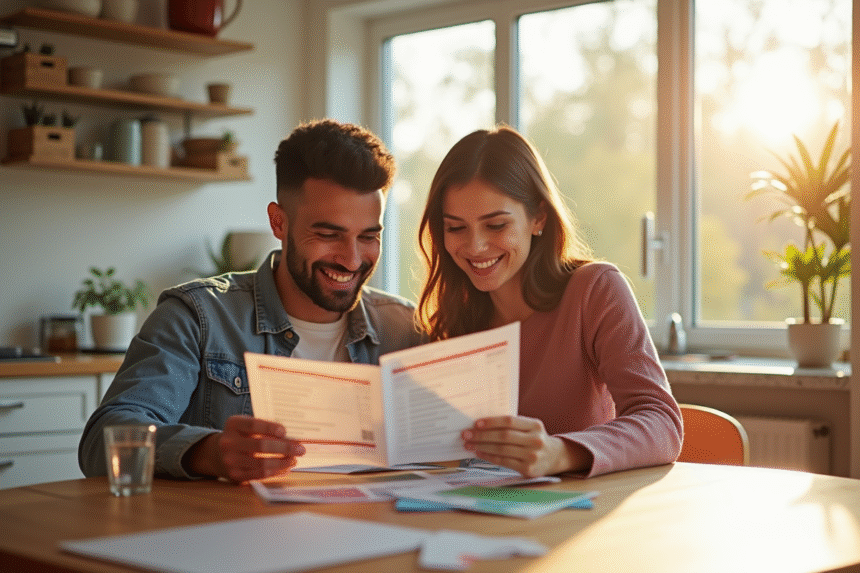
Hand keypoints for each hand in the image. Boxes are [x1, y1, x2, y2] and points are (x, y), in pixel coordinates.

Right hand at [186, 415, 305, 481]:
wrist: (216, 454)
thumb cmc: (239, 437)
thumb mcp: (245, 426)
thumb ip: (263, 428)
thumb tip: (291, 437)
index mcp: (233, 424)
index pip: (254, 424)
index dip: (271, 428)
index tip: (285, 432)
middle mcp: (228, 442)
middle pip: (261, 445)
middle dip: (285, 448)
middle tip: (300, 449)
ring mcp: (230, 461)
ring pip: (262, 463)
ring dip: (283, 462)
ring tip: (294, 460)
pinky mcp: (235, 476)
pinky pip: (259, 475)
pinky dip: (275, 472)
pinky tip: (285, 468)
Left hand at [461, 415, 590, 477]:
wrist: (555, 457)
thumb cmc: (535, 439)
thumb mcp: (530, 428)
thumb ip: (513, 425)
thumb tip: (482, 424)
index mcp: (535, 425)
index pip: (509, 421)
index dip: (491, 422)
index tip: (476, 423)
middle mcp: (535, 440)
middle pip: (503, 436)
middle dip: (482, 435)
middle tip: (466, 434)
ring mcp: (532, 456)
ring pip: (502, 450)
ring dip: (482, 447)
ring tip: (469, 444)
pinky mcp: (528, 469)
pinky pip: (503, 462)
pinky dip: (489, 457)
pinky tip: (479, 453)